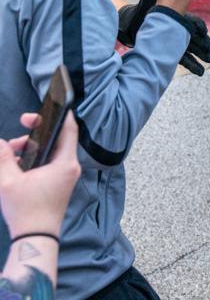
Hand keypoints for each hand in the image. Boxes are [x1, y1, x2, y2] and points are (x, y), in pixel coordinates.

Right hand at [0, 112, 81, 237]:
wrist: (36, 237)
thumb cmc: (26, 211)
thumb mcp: (8, 181)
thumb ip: (3, 157)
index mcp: (65, 163)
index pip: (69, 129)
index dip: (60, 113)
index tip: (47, 105)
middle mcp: (69, 167)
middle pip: (57, 138)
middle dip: (37, 129)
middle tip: (23, 122)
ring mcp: (65, 176)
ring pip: (50, 150)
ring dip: (31, 145)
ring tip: (11, 149)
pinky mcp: (58, 183)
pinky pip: (48, 162)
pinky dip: (34, 158)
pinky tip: (15, 162)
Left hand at [117, 0, 209, 75]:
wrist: (130, 24)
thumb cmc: (139, 11)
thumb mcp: (146, 1)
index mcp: (177, 17)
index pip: (191, 21)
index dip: (197, 26)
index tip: (201, 31)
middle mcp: (179, 29)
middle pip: (194, 37)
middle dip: (203, 43)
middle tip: (209, 48)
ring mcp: (175, 41)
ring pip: (192, 49)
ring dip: (201, 54)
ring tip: (209, 59)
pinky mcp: (170, 51)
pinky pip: (183, 59)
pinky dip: (192, 65)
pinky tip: (200, 71)